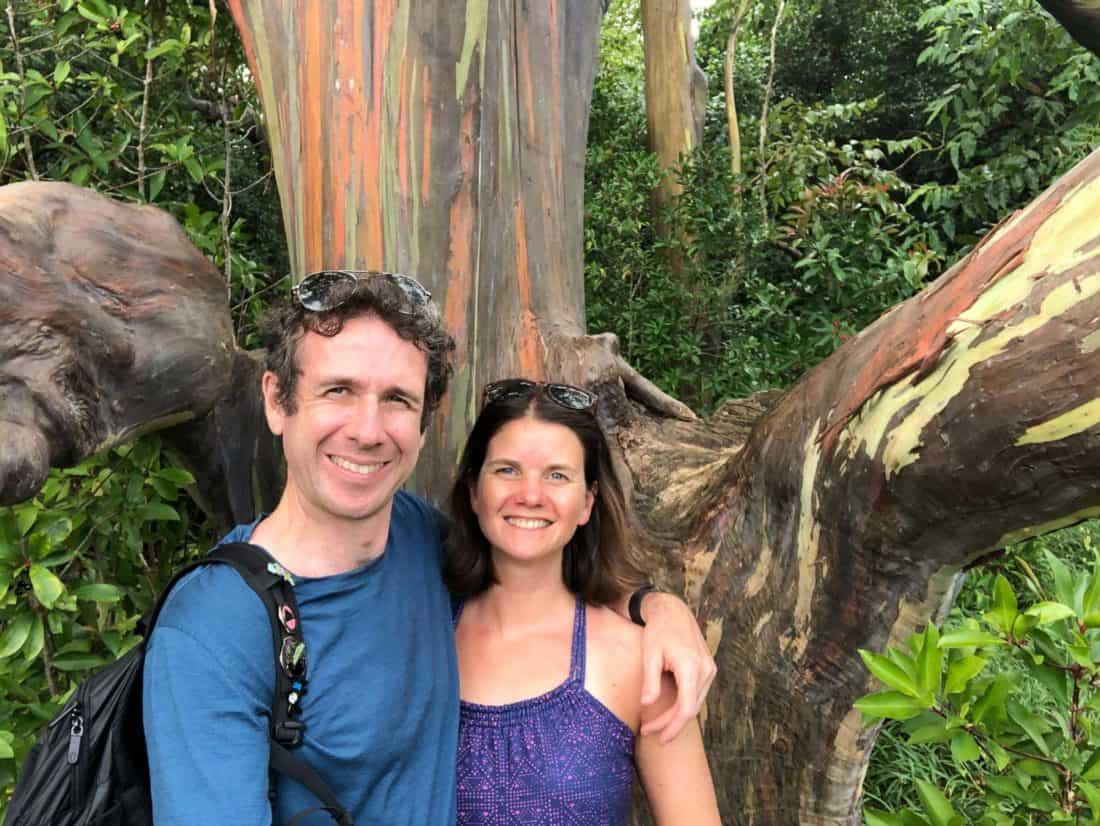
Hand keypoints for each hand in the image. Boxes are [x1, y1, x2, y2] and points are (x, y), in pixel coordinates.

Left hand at [638, 592, 716, 742]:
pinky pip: (697, 693)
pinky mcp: (708, 668)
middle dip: (671, 724)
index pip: (686, 708)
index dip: (672, 726)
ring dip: (677, 716)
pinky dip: (684, 704)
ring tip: (655, 723)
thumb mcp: (650, 655)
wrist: (673, 611)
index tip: (658, 737)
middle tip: (649, 731)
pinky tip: (668, 709)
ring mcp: (710, 669)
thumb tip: (647, 705)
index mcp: (691, 666)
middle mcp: (706, 669)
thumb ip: (650, 681)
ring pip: (695, 703)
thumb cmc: (658, 631)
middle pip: (691, 709)